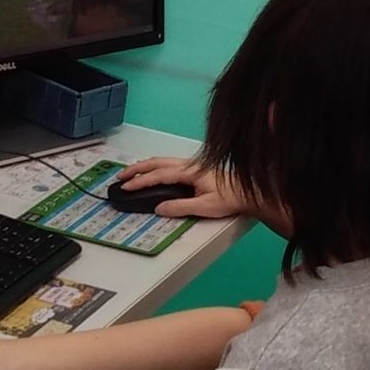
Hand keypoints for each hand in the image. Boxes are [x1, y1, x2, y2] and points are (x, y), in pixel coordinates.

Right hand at [116, 157, 250, 218]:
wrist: (249, 192)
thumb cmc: (230, 199)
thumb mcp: (205, 207)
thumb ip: (181, 207)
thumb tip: (159, 208)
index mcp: (190, 172)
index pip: (159, 175)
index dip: (141, 181)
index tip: (126, 187)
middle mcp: (189, 165)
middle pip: (157, 163)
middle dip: (137, 169)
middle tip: (120, 177)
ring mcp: (192, 165)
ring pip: (163, 161)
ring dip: (145, 166)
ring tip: (130, 173)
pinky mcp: (195, 169)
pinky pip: (169, 164)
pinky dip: (155, 167)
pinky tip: (152, 173)